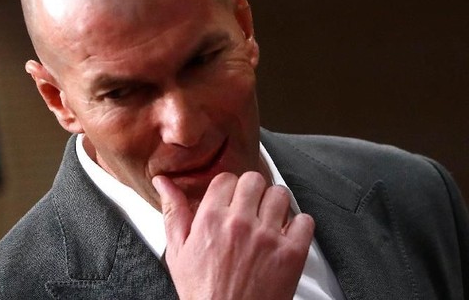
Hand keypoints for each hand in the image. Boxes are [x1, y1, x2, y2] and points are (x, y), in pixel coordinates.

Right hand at [153, 171, 313, 299]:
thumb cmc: (203, 293)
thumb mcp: (177, 252)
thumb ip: (173, 212)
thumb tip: (163, 183)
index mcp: (211, 219)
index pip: (226, 179)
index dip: (228, 188)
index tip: (230, 199)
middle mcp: (240, 223)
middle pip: (254, 180)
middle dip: (252, 191)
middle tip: (250, 207)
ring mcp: (268, 237)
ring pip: (280, 195)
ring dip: (275, 204)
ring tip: (269, 219)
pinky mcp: (291, 253)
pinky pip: (305, 221)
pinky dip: (299, 225)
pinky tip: (286, 235)